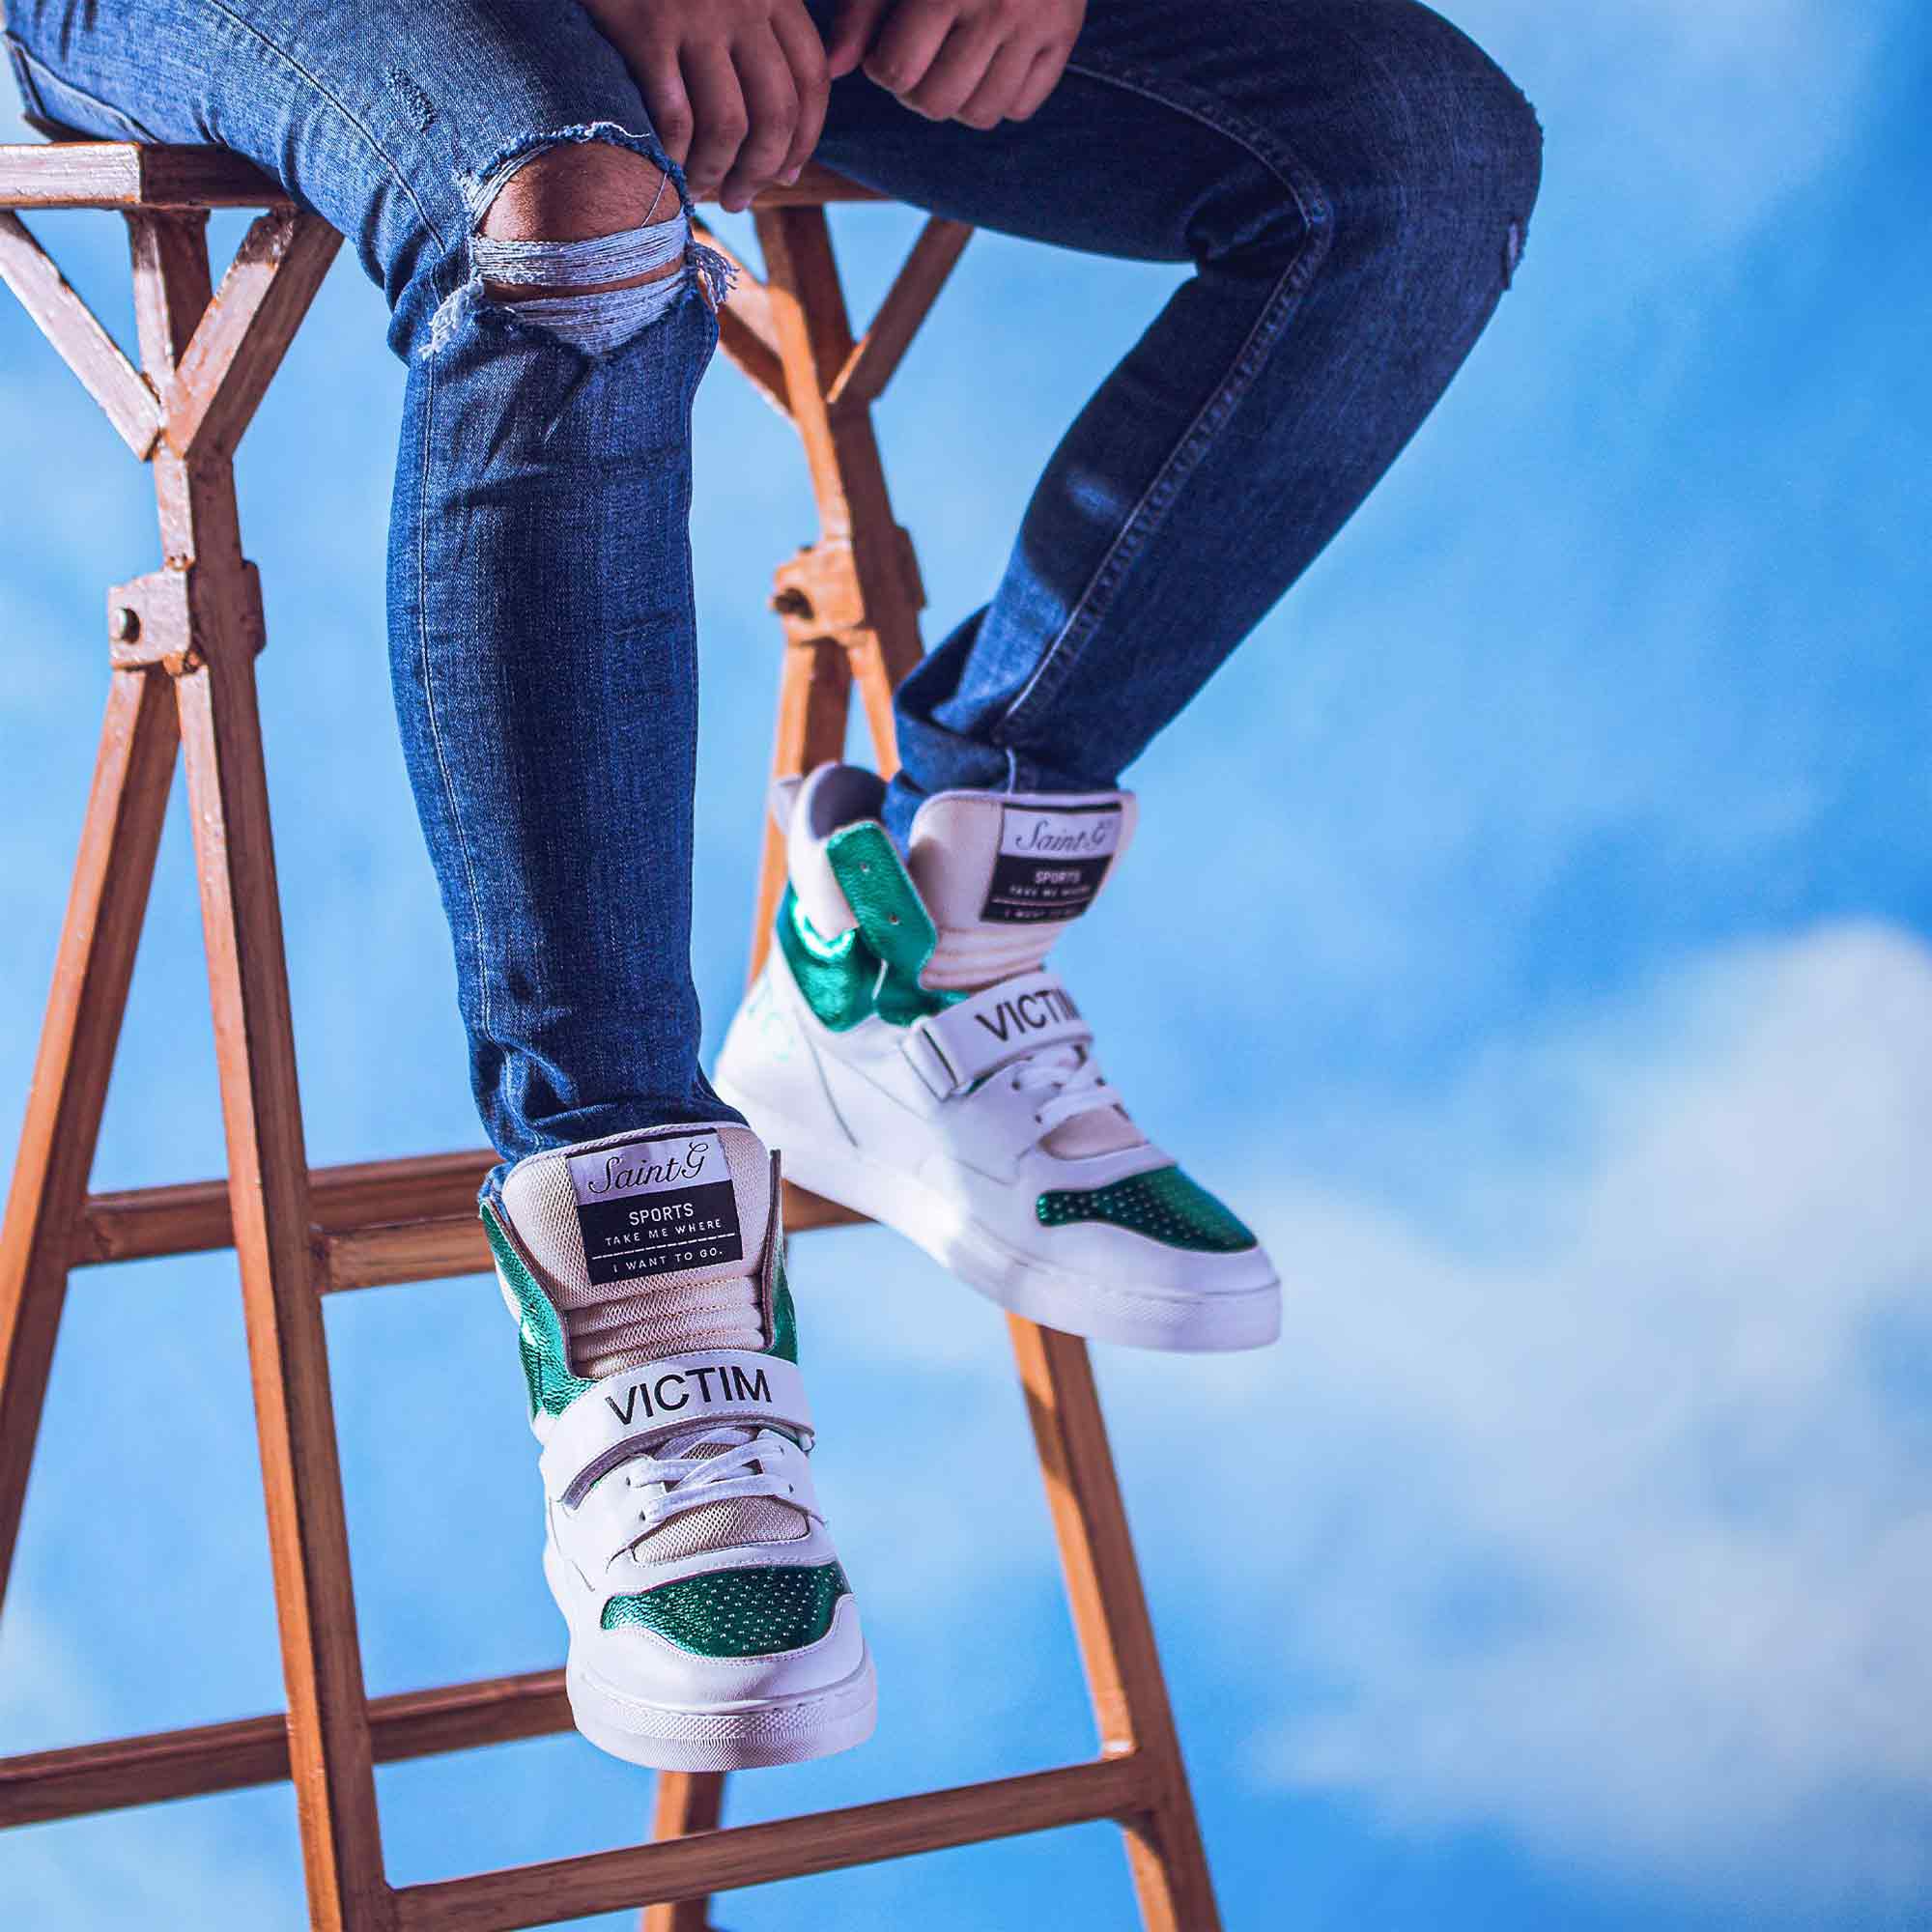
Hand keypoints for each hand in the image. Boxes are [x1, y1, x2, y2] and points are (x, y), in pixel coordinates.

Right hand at [580, 0, 829, 210]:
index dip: (804, 139)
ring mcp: (694, 16)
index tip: (785, 174)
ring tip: (701, 190)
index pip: (812, 80)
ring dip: (717, 172)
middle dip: (762, 170)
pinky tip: (668, 167)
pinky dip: (675, 155)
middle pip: (776, 113)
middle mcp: (742, 3)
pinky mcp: (644, 29)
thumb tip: (787, 151)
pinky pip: (674, 117)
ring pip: (728, 124)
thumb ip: (763, 40)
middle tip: (739, 199)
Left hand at [827, 0, 1084, 127]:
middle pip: (937, 102)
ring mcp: (1038, 23)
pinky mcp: (1065, 33)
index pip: (897, 72)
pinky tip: (986, 65)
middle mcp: (999, 6)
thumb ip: (860, 9)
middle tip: (916, 61)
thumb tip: (833, 70)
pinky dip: (999, 98)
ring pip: (982, 114)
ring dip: (956, 101)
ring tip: (948, 66)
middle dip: (914, 91)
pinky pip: (1022, 106)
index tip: (886, 48)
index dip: (881, 68)